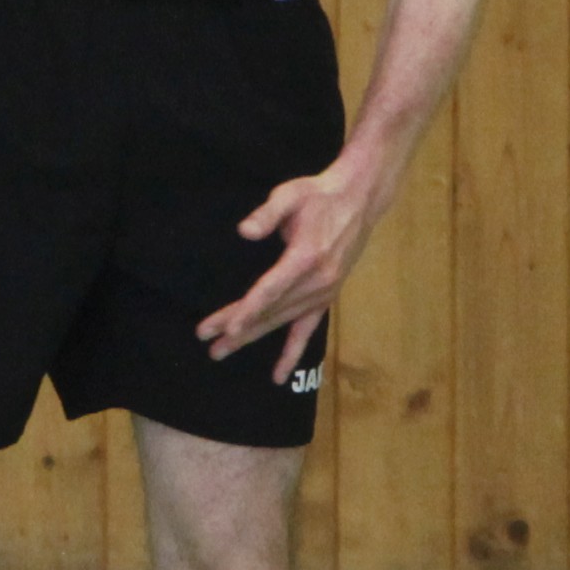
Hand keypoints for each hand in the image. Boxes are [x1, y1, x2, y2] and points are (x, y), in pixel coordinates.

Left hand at [198, 155, 387, 379]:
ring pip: (283, 321)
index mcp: (306, 256)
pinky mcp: (327, 296)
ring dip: (253, 337)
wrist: (359, 200)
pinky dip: (292, 353)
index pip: (271, 290)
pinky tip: (278, 376)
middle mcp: (317, 281)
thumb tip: (245, 232)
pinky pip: (308, 331)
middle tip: (210, 344)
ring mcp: (324, 292)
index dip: (248, 310)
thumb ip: (268, 213)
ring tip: (221, 351)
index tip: (226, 328)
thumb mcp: (291, 194)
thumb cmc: (320, 194)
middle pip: (271, 310)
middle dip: (238, 329)